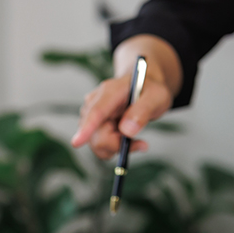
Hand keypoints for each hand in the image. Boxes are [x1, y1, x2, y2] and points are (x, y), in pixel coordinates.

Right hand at [71, 34, 180, 158]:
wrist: (142, 85)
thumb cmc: (150, 89)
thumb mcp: (157, 96)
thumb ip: (143, 111)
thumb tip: (127, 131)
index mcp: (110, 92)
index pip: (96, 112)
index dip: (86, 129)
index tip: (76, 143)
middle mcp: (94, 102)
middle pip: (97, 135)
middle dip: (118, 144)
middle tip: (142, 143)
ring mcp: (90, 114)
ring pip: (97, 144)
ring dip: (117, 146)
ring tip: (135, 135)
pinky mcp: (91, 125)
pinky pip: (99, 146)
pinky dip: (114, 147)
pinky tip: (126, 137)